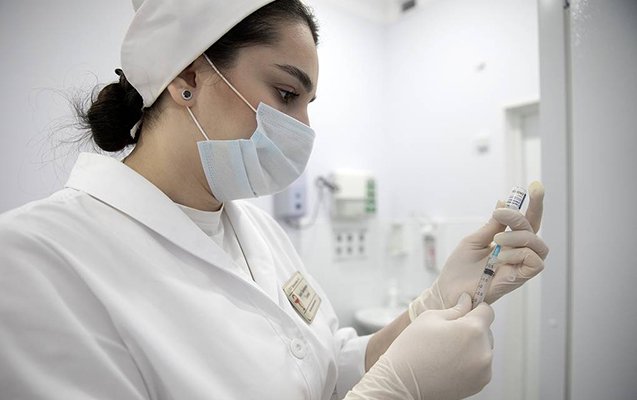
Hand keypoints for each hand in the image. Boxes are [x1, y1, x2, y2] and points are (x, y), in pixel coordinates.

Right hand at [345, 293, 494, 399]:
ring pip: (483, 349)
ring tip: (446, 351)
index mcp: (473, 330)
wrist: (402, 382)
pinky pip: (480, 365)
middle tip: (447, 335)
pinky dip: (470, 362)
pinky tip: (449, 363)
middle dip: (471, 329)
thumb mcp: (430, 318)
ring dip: (471, 346)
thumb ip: (455, 308)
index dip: (474, 308)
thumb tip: (467, 301)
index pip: (487, 311)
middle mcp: (484, 351)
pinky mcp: (479, 383)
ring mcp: (483, 370)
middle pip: (486, 331)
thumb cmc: (412, 348)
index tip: (462, 313)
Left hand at [409, 181, 548, 319]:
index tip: (536, 187)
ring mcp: (519, 266)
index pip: (527, 221)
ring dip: (519, 236)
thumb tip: (504, 202)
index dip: (534, 205)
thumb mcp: (475, 240)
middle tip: (501, 213)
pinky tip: (501, 256)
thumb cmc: (460, 268)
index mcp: (509, 242)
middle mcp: (517, 253)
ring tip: (497, 240)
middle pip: (534, 229)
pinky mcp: (519, 279)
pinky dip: (520, 254)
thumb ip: (493, 224)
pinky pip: (535, 263)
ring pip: (538, 245)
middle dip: (521, 216)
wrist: (448, 289)